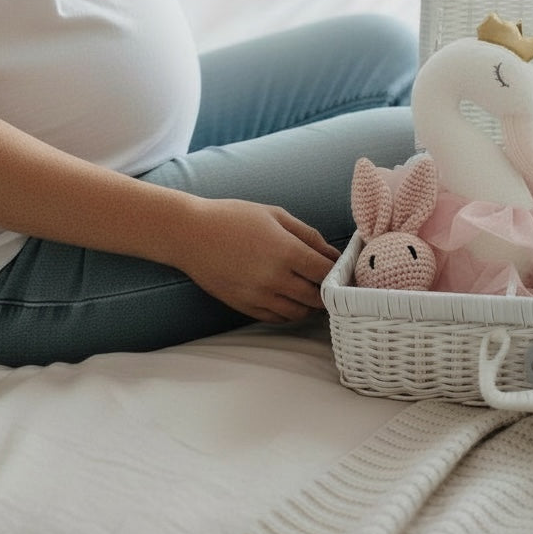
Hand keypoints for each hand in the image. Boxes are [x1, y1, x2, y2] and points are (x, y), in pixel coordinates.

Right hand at [178, 198, 340, 323]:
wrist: (191, 234)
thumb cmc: (234, 217)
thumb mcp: (276, 215)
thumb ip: (308, 235)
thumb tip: (332, 254)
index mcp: (287, 251)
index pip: (326, 272)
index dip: (338, 272)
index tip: (341, 269)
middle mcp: (275, 278)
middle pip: (317, 298)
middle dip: (328, 292)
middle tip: (330, 284)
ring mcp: (259, 296)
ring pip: (299, 313)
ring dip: (310, 306)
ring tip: (312, 292)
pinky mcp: (245, 306)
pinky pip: (277, 319)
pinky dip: (289, 313)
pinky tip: (290, 299)